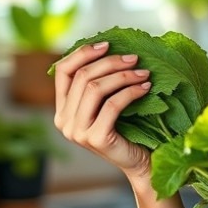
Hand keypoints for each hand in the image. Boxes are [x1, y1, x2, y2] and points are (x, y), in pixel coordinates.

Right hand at [53, 42, 152, 177]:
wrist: (139, 162)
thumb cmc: (127, 129)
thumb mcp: (106, 103)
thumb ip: (98, 83)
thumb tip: (110, 47)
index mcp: (62, 109)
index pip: (62, 71)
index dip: (83, 53)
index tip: (107, 44)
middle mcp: (63, 121)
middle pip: (83, 77)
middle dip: (111, 62)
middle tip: (135, 58)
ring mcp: (77, 132)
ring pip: (95, 88)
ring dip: (123, 75)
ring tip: (144, 73)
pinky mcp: (95, 139)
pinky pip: (112, 105)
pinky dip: (130, 91)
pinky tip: (145, 87)